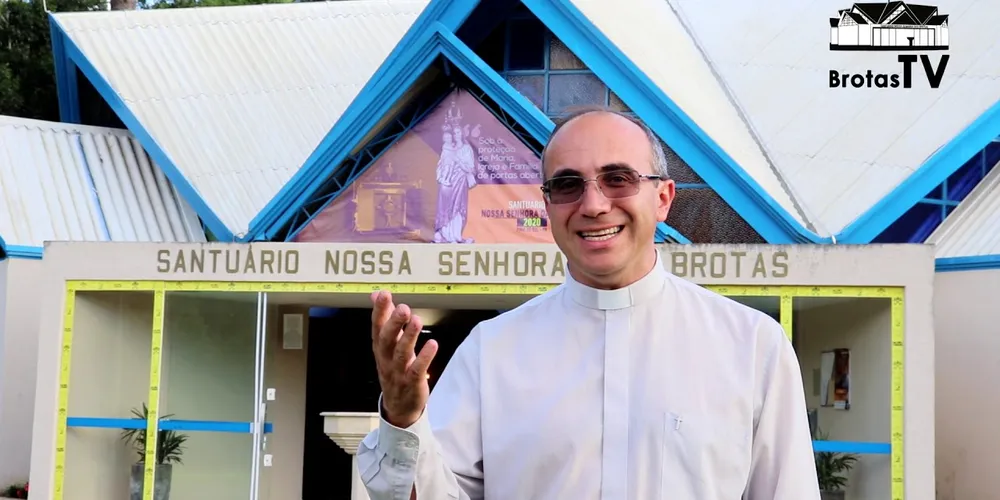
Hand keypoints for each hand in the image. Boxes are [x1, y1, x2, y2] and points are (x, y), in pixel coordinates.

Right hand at [370, 290, 438, 428]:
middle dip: (394, 323)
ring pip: (402, 354)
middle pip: (387, 340)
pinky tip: (432, 344)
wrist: (399, 405)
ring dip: (409, 337)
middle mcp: (386, 358)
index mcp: (380, 347)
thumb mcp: (387, 343)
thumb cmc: (394, 367)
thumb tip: (376, 294)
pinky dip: (424, 358)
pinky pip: (417, 370)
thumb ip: (384, 317)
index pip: (377, 327)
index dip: (379, 311)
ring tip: (417, 320)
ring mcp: (398, 371)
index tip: (383, 294)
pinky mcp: (412, 382)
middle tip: (403, 308)